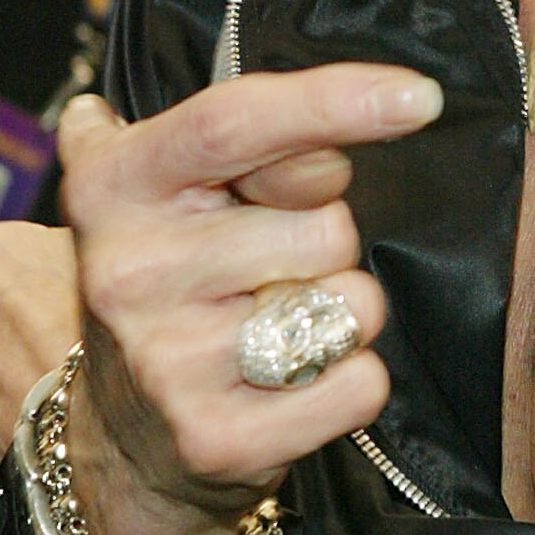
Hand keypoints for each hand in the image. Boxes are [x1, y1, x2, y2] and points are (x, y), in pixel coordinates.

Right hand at [55, 67, 440, 534]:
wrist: (125, 433)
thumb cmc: (177, 280)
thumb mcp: (181, 187)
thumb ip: (249, 137)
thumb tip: (325, 149)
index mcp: (115, 186)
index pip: (234, 122)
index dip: (333, 101)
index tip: (419, 96)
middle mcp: (128, 271)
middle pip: (325, 225)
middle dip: (330, 240)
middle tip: (272, 267)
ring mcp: (169, 361)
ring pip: (351, 304)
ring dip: (344, 310)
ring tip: (280, 324)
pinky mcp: (218, 438)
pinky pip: (360, 383)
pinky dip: (351, 380)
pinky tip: (295, 383)